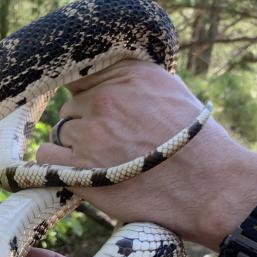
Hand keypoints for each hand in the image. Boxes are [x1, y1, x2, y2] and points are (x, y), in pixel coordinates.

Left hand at [36, 60, 256, 251]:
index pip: (83, 70)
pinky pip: (46, 156)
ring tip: (106, 163)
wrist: (210, 186)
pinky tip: (80, 173)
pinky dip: (57, 165)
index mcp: (127, 73)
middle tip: (113, 145)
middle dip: (87, 124)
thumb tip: (113, 82)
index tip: (90, 105)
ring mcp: (88, 132)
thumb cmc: (200, 145)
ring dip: (76, 147)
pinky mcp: (78, 167)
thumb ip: (137, 84)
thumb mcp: (173, 94)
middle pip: (72, 106)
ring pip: (61, 132)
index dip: (86, 91)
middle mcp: (104, 97)